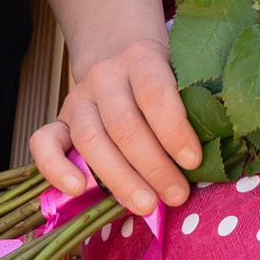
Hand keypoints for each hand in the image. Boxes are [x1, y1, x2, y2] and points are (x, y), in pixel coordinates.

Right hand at [33, 43, 200, 217]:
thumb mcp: (181, 76)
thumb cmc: (162, 79)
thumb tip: (215, 157)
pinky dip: (55, 168)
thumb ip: (192, 106)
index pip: (154, 92)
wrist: (118, 54)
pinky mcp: (59, 119)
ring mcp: (78, 97)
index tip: (192, 161)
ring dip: (120, 178)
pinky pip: (44, 142)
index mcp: (142, 57)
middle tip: (176, 195)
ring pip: (91, 139)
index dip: (174, 130)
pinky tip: (78, 190)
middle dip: (154, 166)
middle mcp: (105, 75)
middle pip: (124, 125)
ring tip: (146, 205)